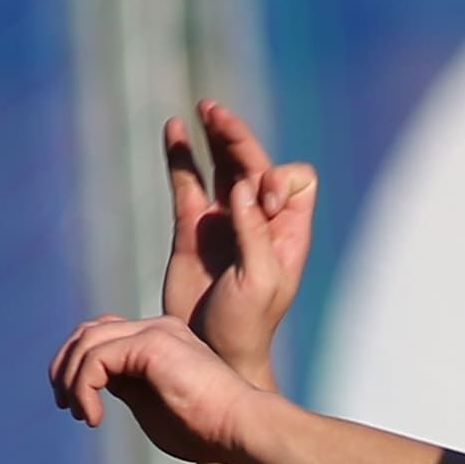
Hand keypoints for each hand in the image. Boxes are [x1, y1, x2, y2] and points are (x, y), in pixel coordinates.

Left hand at [51, 312, 268, 463]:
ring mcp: (155, 332)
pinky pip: (96, 358)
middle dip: (65, 366)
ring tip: (80, 414)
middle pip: (89, 330)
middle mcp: (157, 328)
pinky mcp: (152, 343)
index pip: (104, 335)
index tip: (77, 406)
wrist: (242, 428)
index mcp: (161, 341)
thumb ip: (127, 390)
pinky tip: (95, 417)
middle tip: (65, 405)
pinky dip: (84, 388)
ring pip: (87, 341)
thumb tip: (96, 385)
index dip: (79, 365)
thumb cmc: (208, 431)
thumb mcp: (153, 409)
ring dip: (72, 380)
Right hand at [157, 101, 318, 384]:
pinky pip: (186, 182)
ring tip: (203, 109)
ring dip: (215, 137)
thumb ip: (255, 233)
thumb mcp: (260, 281)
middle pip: (254, 161)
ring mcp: (223, 221)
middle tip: (217, 117)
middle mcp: (258, 219)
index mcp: (287, 231)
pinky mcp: (191, 228)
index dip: (274, 179)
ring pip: (222, 165)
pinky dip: (180, 156)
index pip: (291, 180)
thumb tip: (246, 186)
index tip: (260, 202)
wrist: (213, 354)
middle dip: (238, 138)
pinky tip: (173, 128)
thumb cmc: (247, 326)